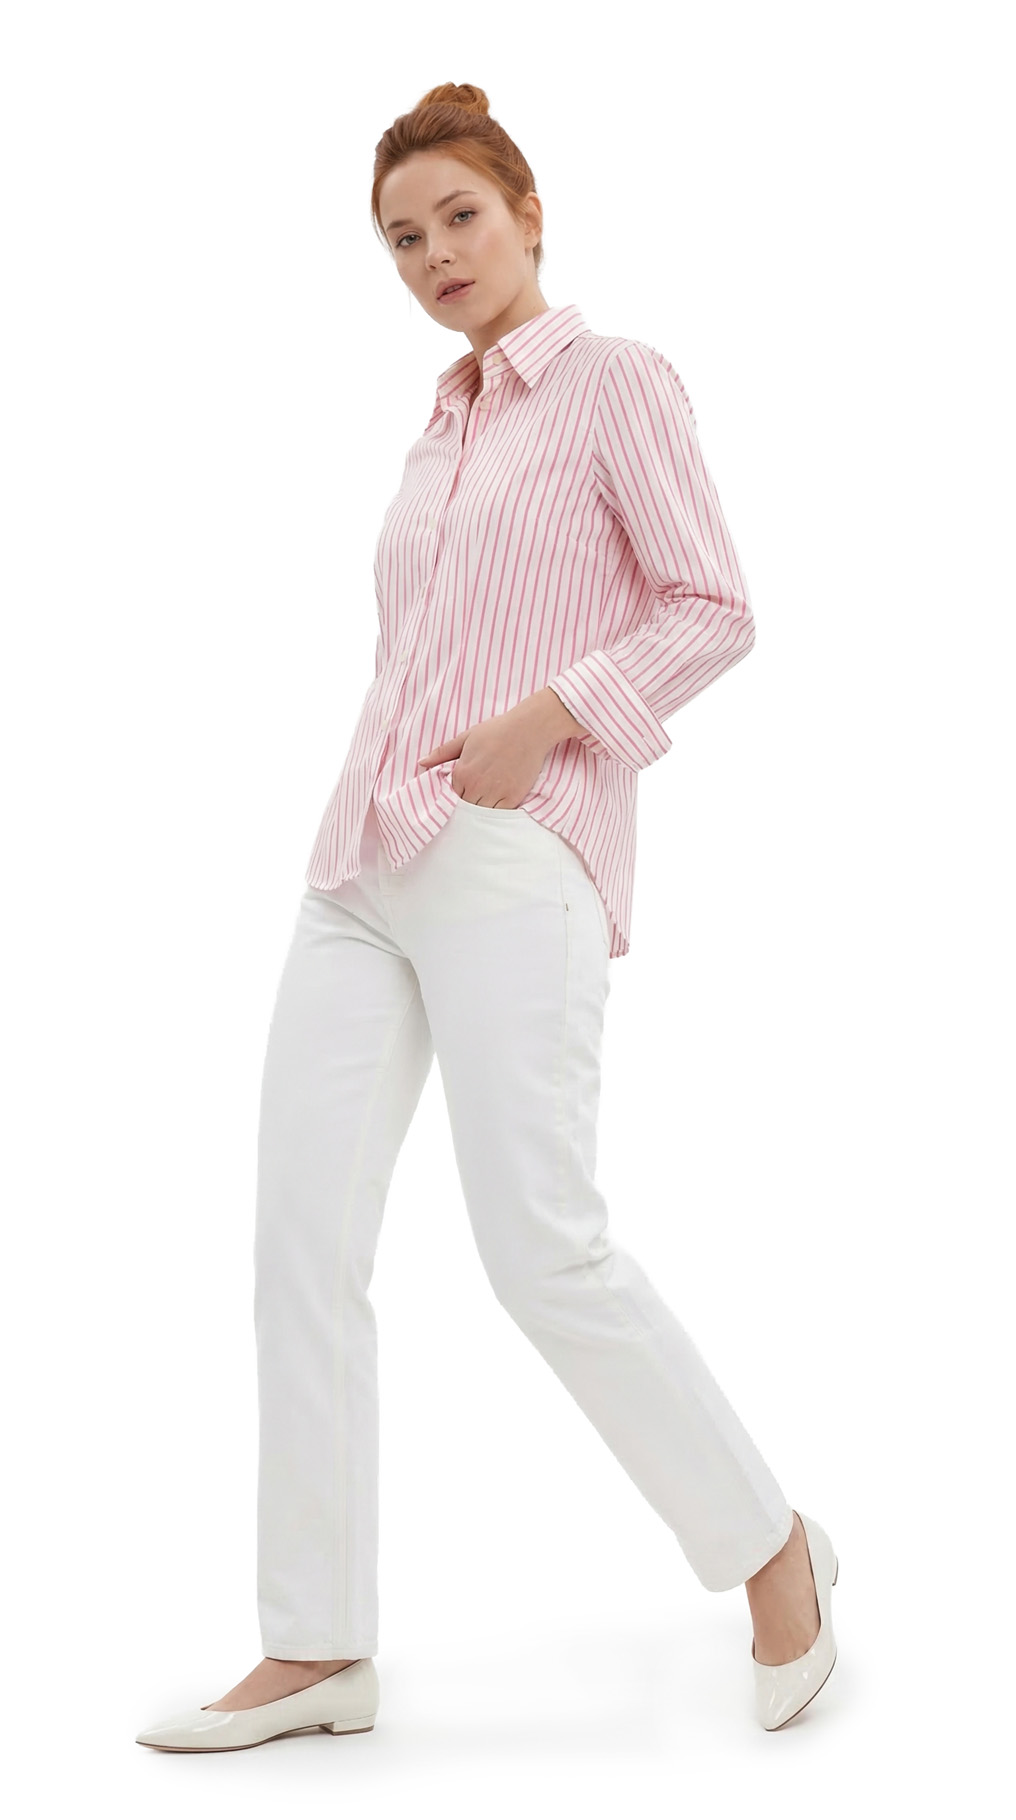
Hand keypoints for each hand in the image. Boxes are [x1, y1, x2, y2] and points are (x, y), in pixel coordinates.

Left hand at [416, 688, 583, 807]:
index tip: (460, 795)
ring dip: (480, 814)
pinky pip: (499, 815)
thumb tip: (421, 763)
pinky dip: (496, 815)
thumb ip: (442, 753)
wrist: (528, 730)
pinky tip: (496, 807)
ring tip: (483, 807)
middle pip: (464, 809)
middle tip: (471, 803)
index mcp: (462, 773)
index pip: (450, 797)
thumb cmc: (496, 730)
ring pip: (480, 815)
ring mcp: (495, 793)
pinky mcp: (512, 798)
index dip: (454, 797)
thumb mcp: (466, 737)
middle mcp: (476, 786)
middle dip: (466, 807)